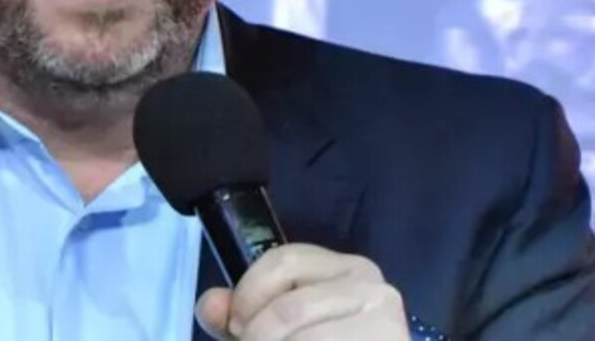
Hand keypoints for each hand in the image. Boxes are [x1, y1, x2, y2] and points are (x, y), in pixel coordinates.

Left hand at [195, 243, 408, 339]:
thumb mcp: (275, 330)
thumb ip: (238, 317)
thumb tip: (209, 305)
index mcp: (344, 267)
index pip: (282, 260)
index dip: (247, 294)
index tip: (235, 327)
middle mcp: (370, 284)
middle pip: (290, 307)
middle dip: (258, 336)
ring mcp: (385, 320)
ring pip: (305, 338)